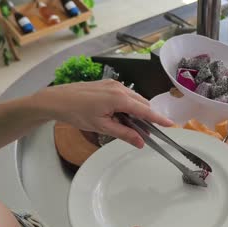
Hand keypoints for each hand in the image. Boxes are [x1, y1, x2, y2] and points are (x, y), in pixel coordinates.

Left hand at [33, 80, 172, 147]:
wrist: (57, 99)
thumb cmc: (77, 113)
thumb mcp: (102, 127)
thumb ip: (124, 134)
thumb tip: (141, 142)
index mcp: (119, 98)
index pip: (145, 110)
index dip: (158, 119)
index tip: (170, 124)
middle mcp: (119, 88)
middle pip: (142, 103)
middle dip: (146, 116)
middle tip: (146, 132)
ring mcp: (113, 84)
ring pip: (134, 98)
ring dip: (136, 111)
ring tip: (130, 125)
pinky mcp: (108, 84)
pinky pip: (125, 95)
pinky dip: (128, 105)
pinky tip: (120, 115)